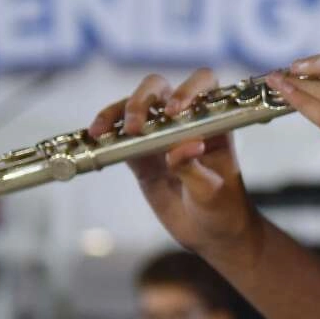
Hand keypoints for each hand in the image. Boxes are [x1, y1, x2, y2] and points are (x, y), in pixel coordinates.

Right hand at [89, 70, 261, 264]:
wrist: (211, 234)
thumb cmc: (223, 207)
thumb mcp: (212, 191)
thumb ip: (195, 168)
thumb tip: (184, 147)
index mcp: (212, 121)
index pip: (203, 84)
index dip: (188, 88)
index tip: (175, 110)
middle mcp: (184, 121)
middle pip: (160, 89)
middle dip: (143, 98)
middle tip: (135, 125)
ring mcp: (160, 137)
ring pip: (135, 109)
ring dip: (119, 113)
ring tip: (104, 131)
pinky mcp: (141, 157)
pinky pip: (120, 139)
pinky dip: (106, 135)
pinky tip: (96, 139)